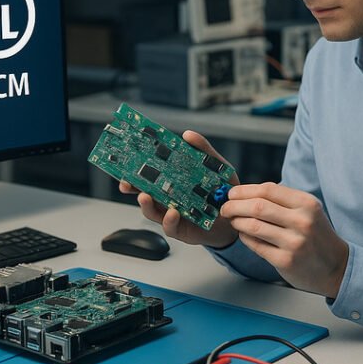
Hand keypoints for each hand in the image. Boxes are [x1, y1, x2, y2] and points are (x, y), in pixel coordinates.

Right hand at [118, 130, 238, 249]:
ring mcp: (172, 214)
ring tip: (145, 196)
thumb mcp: (217, 167)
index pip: (150, 174)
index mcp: (173, 182)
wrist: (236, 216)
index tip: (126, 162)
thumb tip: (188, 135)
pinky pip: (170, 226)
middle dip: (132, 188)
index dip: (136, 169)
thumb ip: (204, 150)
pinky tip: (173, 212)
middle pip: (144, 192)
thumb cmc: (223, 192)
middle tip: (126, 182)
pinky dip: (169, 220)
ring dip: (146, 204)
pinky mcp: (181, 229)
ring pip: (152, 211)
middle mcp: (169, 198)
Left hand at [220, 182, 348, 297]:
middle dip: (234, 205)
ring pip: (253, 226)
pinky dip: (244, 237)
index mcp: (306, 203)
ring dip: (237, 222)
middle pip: (257, 207)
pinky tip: (243, 234)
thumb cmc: (317, 235)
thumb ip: (281, 201)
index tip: (232, 193)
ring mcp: (294, 242)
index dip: (244, 191)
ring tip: (233, 220)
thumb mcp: (307, 210)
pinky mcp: (285, 261)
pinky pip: (255, 245)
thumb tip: (245, 193)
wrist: (337, 267)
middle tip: (225, 208)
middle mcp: (302, 221)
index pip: (267, 190)